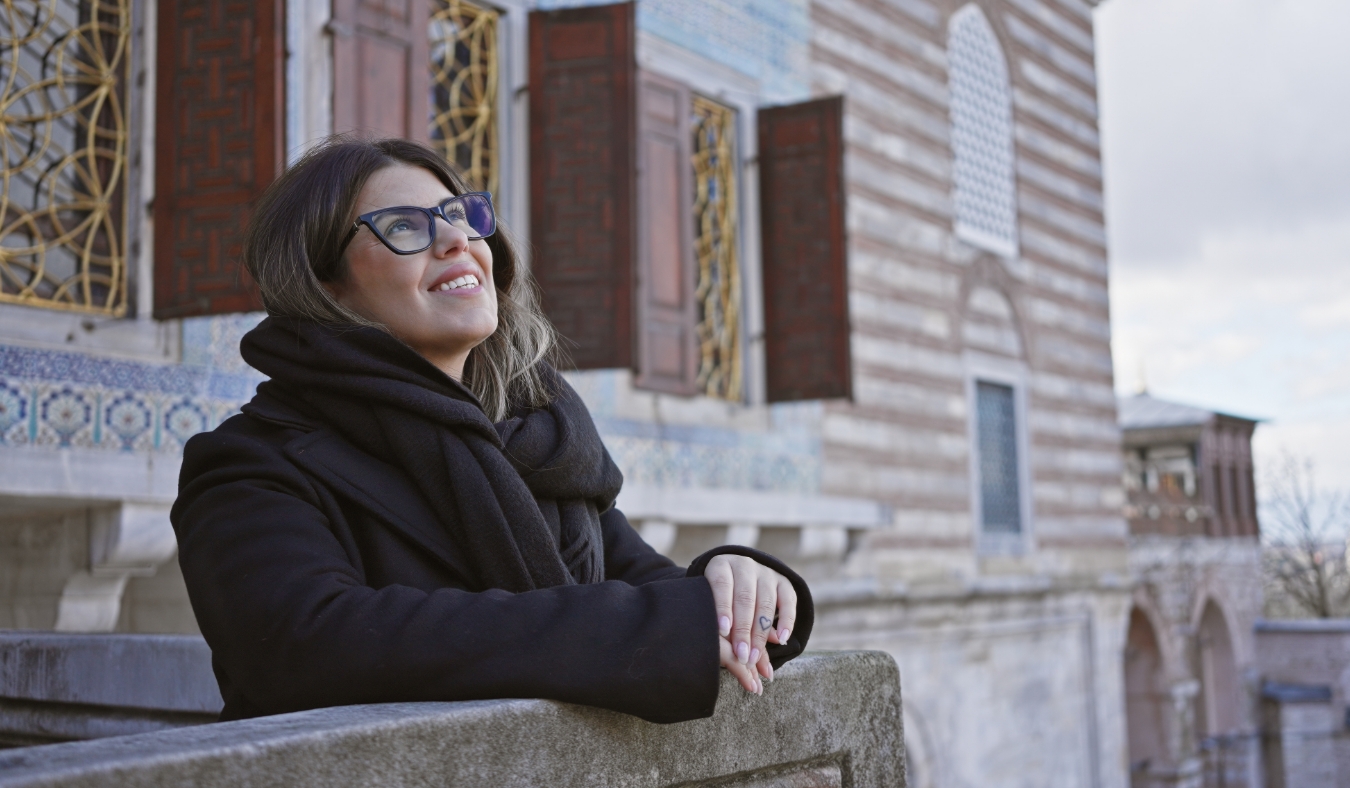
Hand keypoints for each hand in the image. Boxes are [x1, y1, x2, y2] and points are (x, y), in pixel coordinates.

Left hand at [705, 554, 796, 693]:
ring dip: (760, 633)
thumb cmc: (718, 598)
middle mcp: (744, 565)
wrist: (740, 576)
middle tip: (741, 655)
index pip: (722, 584)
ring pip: (765, 602)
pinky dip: (786, 621)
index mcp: (721, 565)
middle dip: (743, 630)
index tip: (722, 631)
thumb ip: (720, 623)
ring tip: (754, 657)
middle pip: (745, 598)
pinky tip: (781, 640)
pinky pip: (788, 601)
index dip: (723, 607)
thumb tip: (730, 651)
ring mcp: (766, 572)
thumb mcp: (711, 602)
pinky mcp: (784, 581)